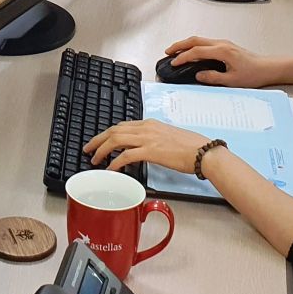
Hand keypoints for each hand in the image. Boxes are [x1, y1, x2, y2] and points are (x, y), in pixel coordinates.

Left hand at [84, 119, 210, 175]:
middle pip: (114, 130)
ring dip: (102, 149)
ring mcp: (148, 138)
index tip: (100, 141)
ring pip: (116, 139)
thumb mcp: (169, 137)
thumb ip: (155, 140)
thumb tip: (147, 148)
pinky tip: (110, 169)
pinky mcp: (151, 151)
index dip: (108, 133)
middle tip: (88, 148)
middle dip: (98, 139)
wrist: (204, 152)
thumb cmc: (192, 147)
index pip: (123, 125)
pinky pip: (126, 155)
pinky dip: (115, 162)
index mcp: (150, 123)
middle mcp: (146, 127)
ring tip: (94, 159)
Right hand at [163, 37, 277, 87]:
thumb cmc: (253, 74)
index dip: (183, 57)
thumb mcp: (232, 80)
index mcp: (221, 51)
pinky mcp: (225, 45)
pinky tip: (191, 51)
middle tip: (167, 51)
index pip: (196, 52)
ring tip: (176, 51)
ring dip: (186, 44)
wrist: (268, 68)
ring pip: (199, 39)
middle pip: (195, 40)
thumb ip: (213, 77)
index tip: (173, 62)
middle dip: (179, 45)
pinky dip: (194, 45)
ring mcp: (223, 43)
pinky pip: (205, 42)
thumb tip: (198, 75)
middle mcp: (221, 43)